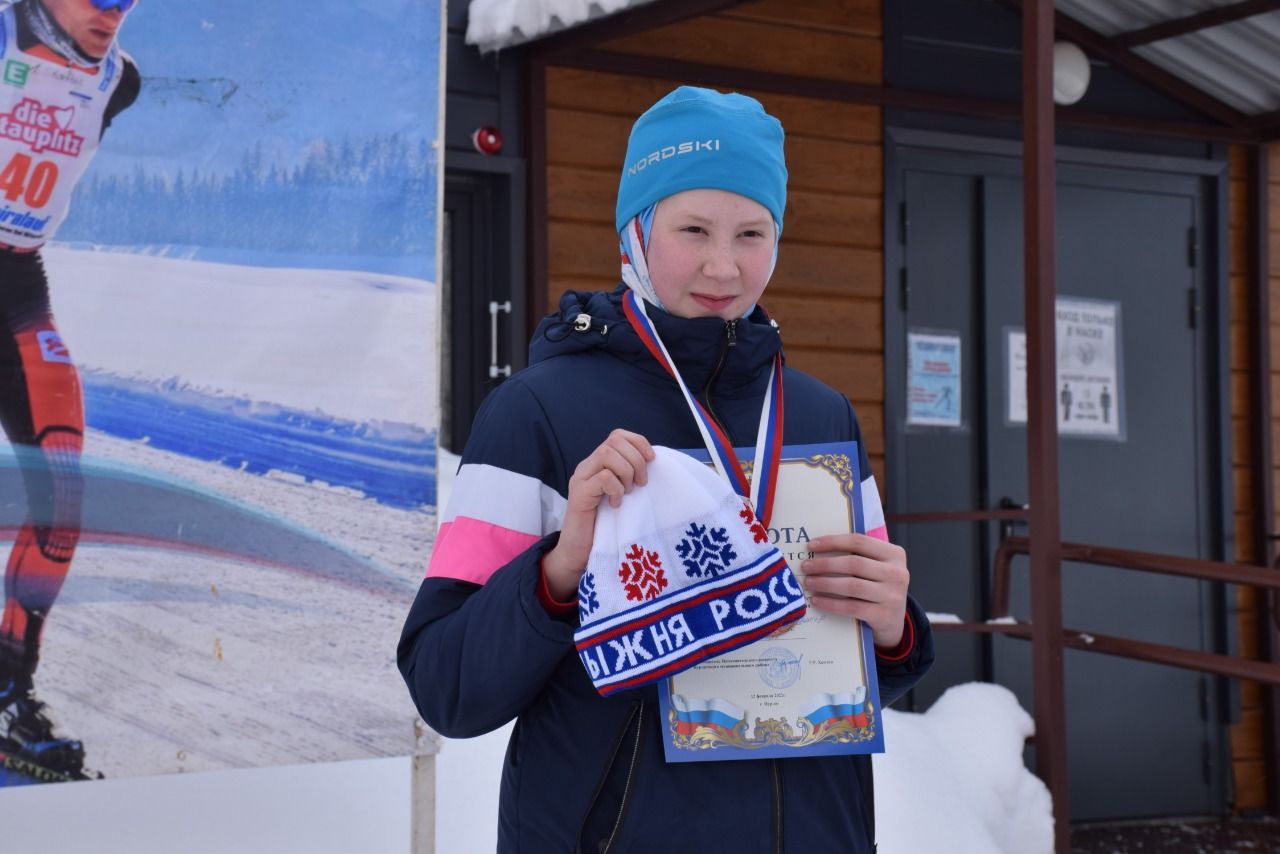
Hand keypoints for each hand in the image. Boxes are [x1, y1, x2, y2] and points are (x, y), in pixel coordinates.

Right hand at [543, 429, 655, 600]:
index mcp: (598, 464)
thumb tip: (653, 462)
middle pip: (613, 441)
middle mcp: (587, 467)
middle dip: (636, 460)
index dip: (638, 442)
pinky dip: (616, 489)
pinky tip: (616, 504)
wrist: (578, 553)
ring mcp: (580, 479)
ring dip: (626, 472)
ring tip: (628, 492)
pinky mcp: (578, 495)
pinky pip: (603, 478)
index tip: (652, 460)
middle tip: (641, 484)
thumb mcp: (621, 496)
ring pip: (607, 454)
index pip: (618, 435)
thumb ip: (630, 477)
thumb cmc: (604, 527)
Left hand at [801, 533, 909, 648]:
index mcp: (895, 554)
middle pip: (854, 563)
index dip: (833, 542)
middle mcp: (897, 573)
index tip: (811, 545)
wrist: (894, 622)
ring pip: (852, 586)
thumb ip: (858, 556)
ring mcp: (892, 596)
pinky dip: (831, 603)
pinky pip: (851, 607)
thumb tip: (819, 547)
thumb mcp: (877, 568)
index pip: (859, 542)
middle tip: (806, 567)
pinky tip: (817, 600)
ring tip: (809, 583)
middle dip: (825, 564)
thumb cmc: (878, 589)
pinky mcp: (883, 616)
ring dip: (825, 583)